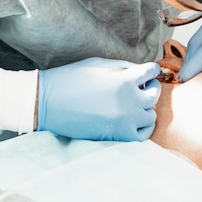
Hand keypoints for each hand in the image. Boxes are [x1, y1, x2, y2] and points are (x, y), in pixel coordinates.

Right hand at [37, 58, 160, 140]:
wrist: (47, 103)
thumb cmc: (71, 79)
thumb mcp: (98, 64)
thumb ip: (123, 67)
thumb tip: (141, 72)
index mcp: (124, 80)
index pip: (151, 72)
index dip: (151, 70)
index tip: (150, 71)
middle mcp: (129, 101)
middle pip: (154, 94)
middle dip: (151, 87)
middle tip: (144, 86)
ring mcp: (125, 121)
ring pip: (151, 115)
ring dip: (146, 108)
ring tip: (135, 104)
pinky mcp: (119, 137)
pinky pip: (143, 135)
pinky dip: (143, 127)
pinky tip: (135, 120)